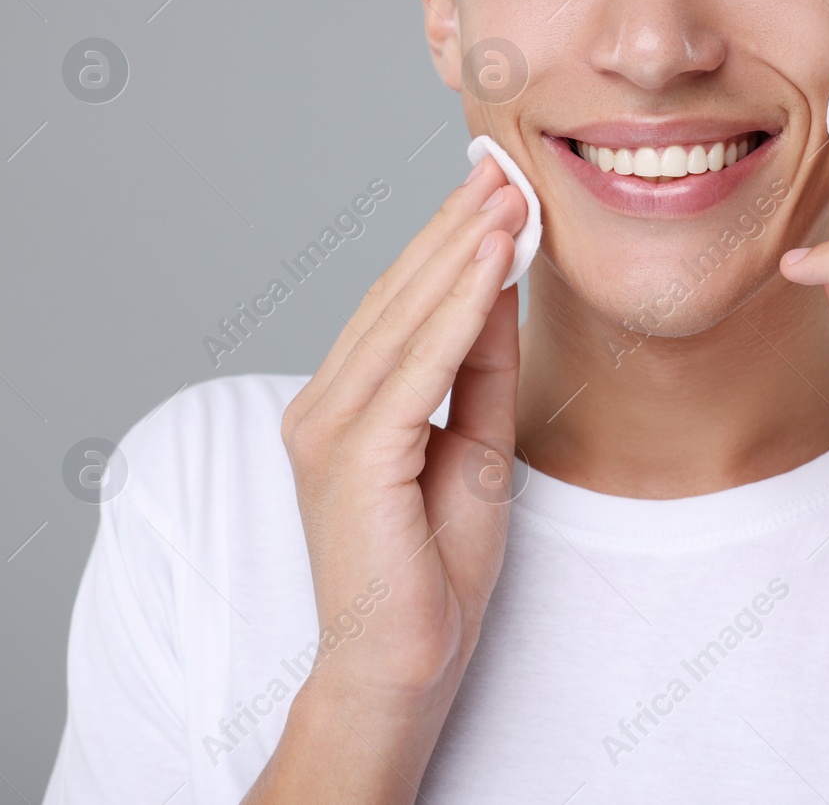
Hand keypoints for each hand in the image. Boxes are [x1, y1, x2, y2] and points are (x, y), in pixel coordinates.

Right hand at [247, 154, 525, 802]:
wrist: (404, 663)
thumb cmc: (434, 567)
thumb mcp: (473, 445)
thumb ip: (478, 367)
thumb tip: (497, 285)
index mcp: (344, 405)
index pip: (400, 306)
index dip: (448, 243)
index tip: (495, 188)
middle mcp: (322, 405)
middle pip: (398, 297)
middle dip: (456, 226)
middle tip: (504, 164)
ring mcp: (328, 428)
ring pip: (406, 318)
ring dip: (461, 249)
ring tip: (506, 190)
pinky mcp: (354, 455)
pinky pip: (418, 366)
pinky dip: (458, 308)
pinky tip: (491, 258)